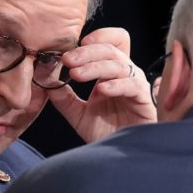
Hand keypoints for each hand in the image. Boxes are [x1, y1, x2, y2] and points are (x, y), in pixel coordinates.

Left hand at [48, 27, 156, 142]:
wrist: (120, 155)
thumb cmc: (105, 131)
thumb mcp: (78, 114)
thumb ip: (64, 98)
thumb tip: (48, 82)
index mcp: (112, 72)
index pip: (112, 42)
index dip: (99, 37)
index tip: (76, 44)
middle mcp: (125, 74)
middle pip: (111, 49)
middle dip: (87, 52)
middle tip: (68, 60)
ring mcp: (136, 85)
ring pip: (119, 64)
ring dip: (95, 67)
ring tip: (76, 74)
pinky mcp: (144, 100)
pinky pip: (132, 85)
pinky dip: (115, 85)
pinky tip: (101, 90)